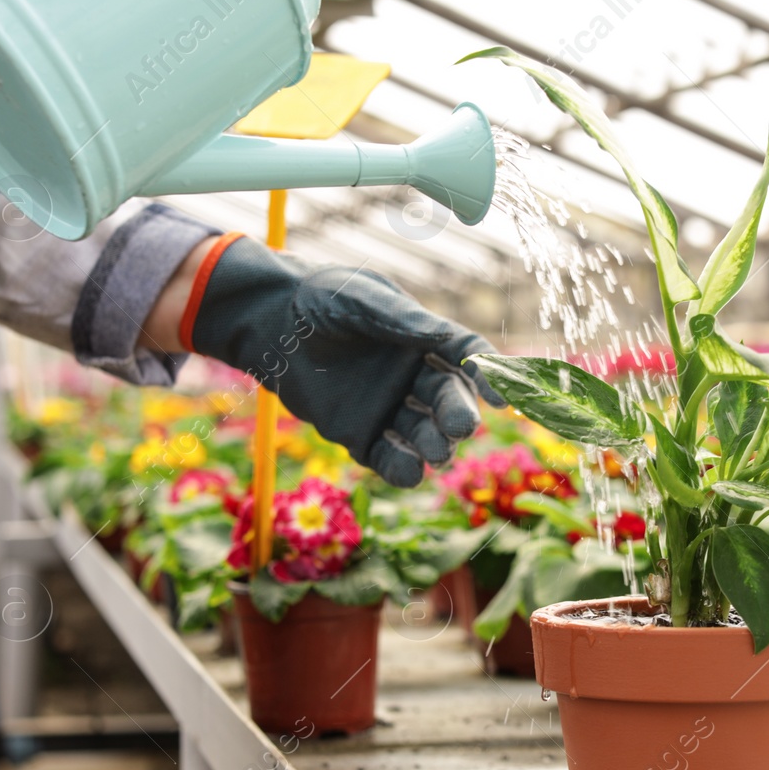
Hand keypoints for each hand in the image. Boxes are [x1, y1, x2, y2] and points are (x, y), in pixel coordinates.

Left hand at [176, 234, 504, 485]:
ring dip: (436, 446)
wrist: (269, 324)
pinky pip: (389, 459)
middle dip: (459, 417)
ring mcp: (388, 408)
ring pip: (424, 435)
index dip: (486, 376)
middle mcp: (413, 377)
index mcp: (423, 339)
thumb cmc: (319, 299)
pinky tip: (411, 471)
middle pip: (449, 402)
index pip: (465, 358)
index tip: (499, 395)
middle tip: (460, 429)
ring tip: (437, 453)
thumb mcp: (360, 299)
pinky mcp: (360, 435)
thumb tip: (448, 337)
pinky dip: (404, 470)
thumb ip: (401, 319)